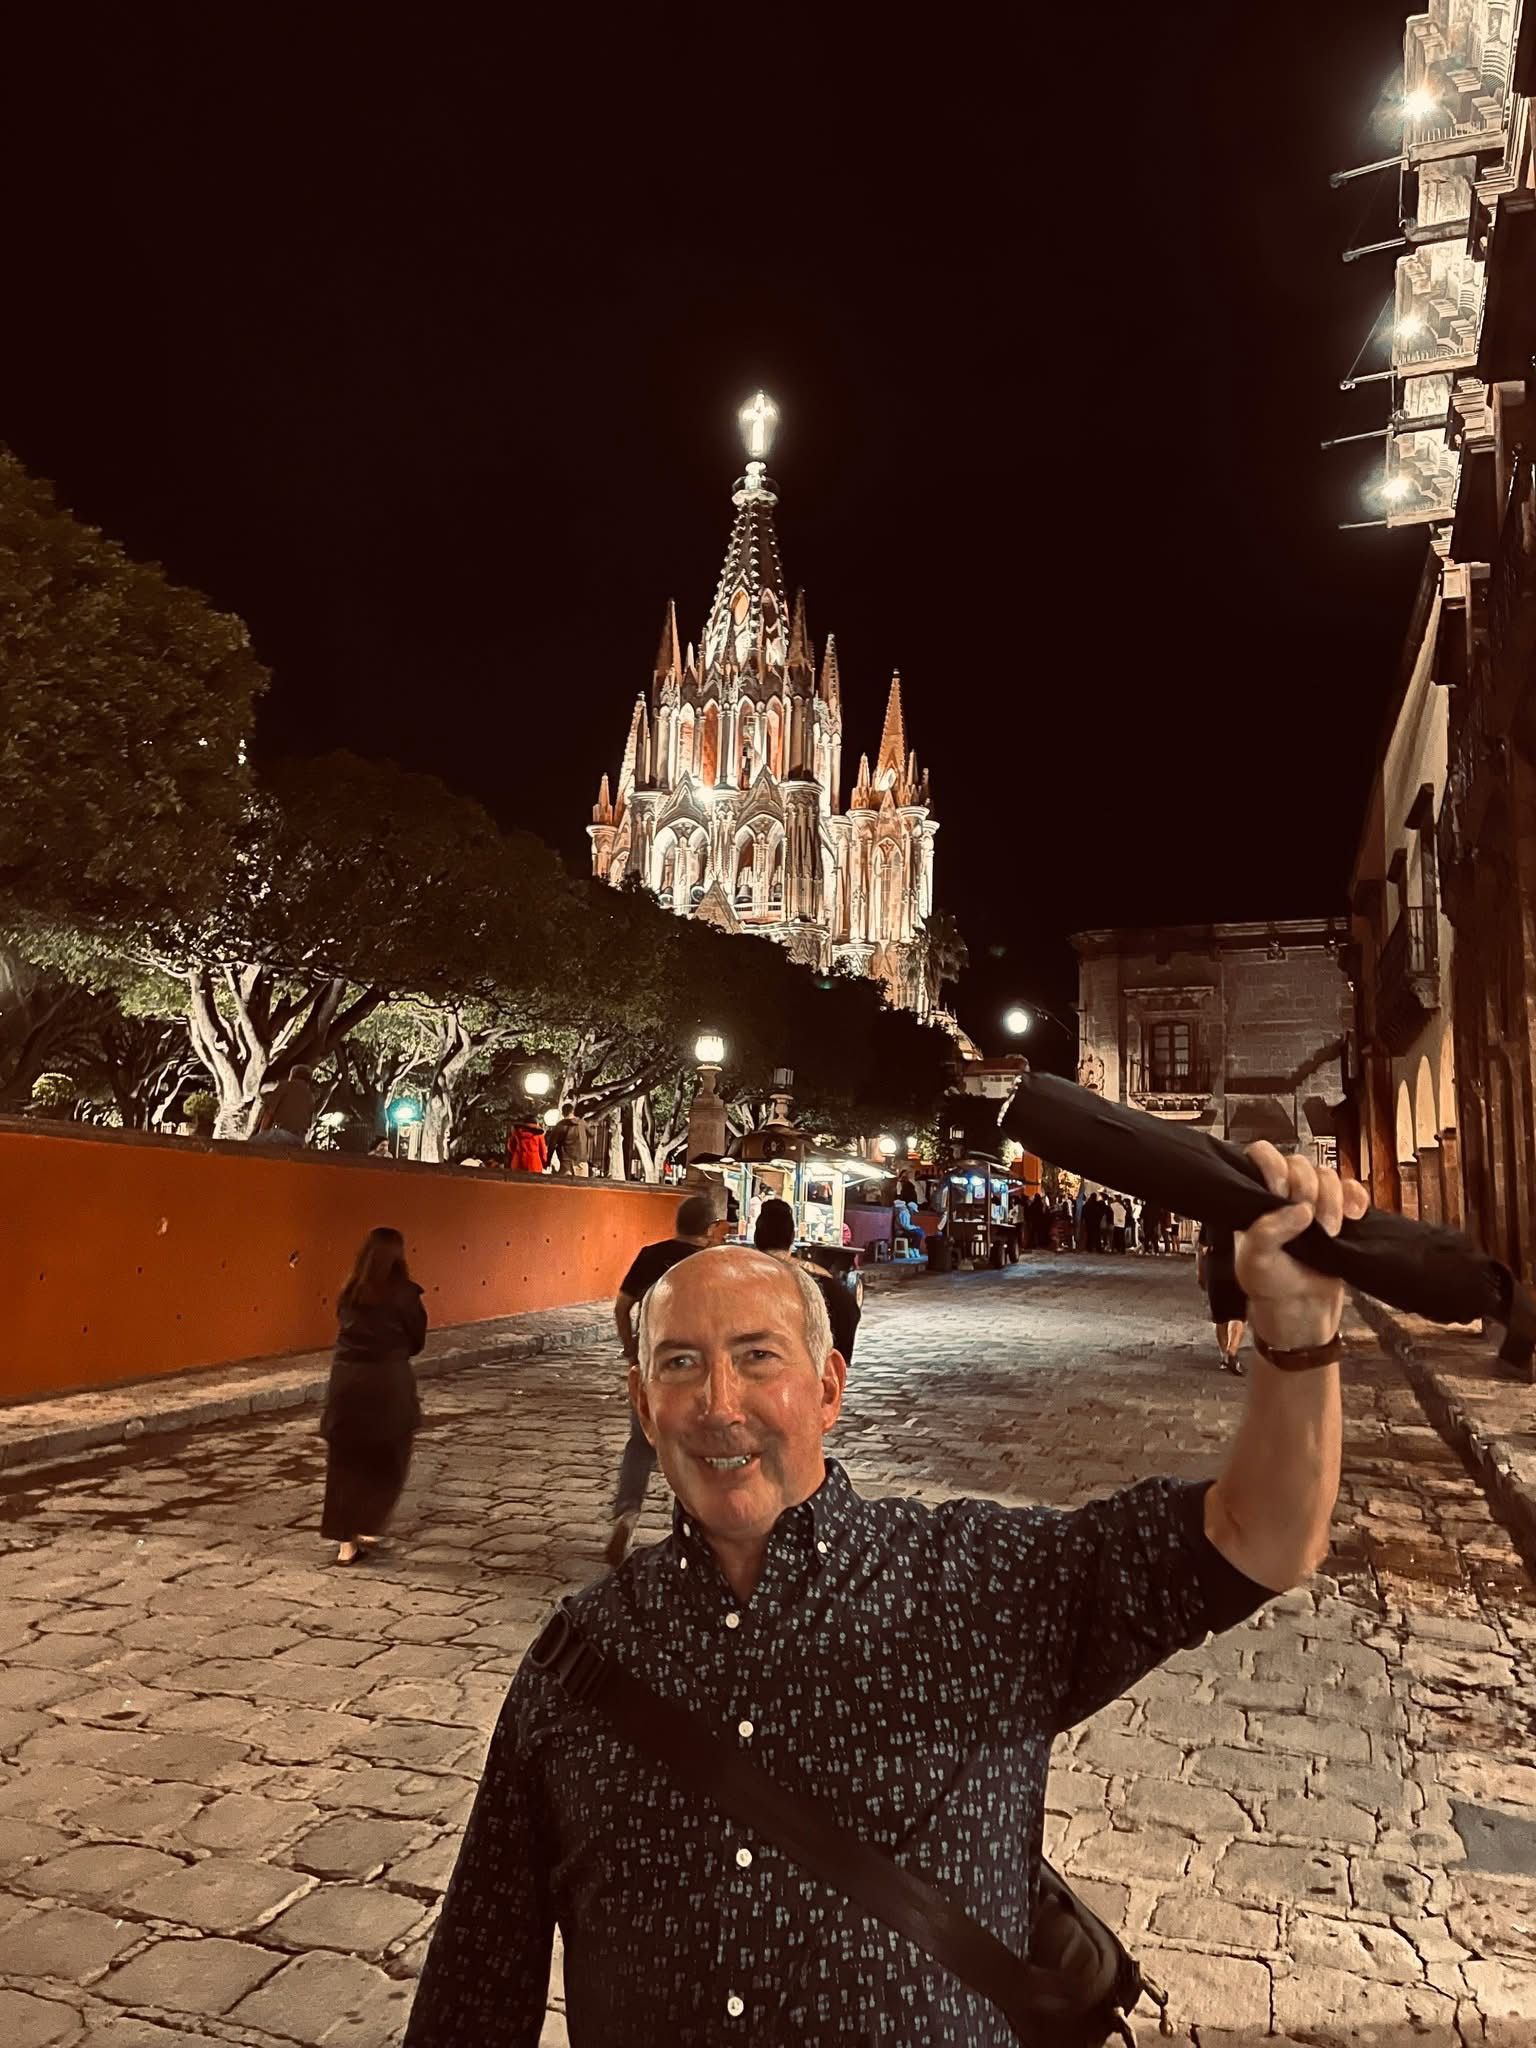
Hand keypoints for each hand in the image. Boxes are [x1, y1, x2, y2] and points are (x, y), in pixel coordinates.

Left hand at [1235, 1144, 1369, 1351]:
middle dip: (1307, 1190)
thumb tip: (1299, 1208)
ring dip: (1333, 1200)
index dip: (1273, 1165)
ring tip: (1329, 1232)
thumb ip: (1267, 1231)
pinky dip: (1357, 1198)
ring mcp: (1314, 1200)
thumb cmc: (1269, 1284)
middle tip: (1310, 1223)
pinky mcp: (1340, 1211)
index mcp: (1256, 1196)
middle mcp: (1284, 1192)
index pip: (1262, 1155)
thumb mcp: (1255, 1260)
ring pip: (1328, 1175)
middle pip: (1301, 1164)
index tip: (1280, 1190)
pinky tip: (1354, 1216)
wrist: (1301, 1309)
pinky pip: (1354, 1189)